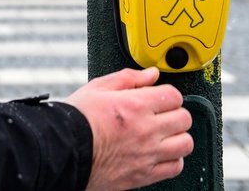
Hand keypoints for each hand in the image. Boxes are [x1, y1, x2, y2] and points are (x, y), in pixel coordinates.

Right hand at [66, 68, 191, 189]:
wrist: (63, 151)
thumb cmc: (77, 120)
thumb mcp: (98, 88)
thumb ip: (128, 78)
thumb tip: (152, 74)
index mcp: (136, 105)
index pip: (174, 95)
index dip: (167, 94)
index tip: (159, 97)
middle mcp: (146, 130)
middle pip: (184, 118)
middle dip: (175, 113)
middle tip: (162, 114)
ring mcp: (148, 154)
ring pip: (185, 143)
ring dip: (178, 136)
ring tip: (164, 134)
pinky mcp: (144, 175)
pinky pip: (175, 167)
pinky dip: (173, 160)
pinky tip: (160, 153)